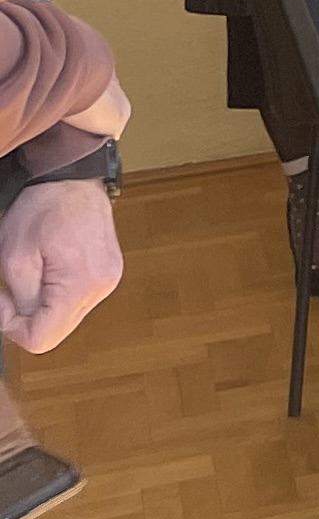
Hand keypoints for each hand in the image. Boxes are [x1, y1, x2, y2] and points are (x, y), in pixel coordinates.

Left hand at [0, 177, 119, 354]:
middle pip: (56, 331)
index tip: (3, 302)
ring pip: (65, 319)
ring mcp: (109, 280)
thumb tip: (22, 323)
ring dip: (42, 307)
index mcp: (81, 284)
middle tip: (12, 290)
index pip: (42, 338)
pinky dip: (56, 295)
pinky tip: (49, 271)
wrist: (72, 180)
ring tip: (33, 275)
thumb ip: (21, 300)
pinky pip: (76, 302)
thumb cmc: (43, 208)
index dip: (13, 329)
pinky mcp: (108, 274)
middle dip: (27, 317)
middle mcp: (102, 287)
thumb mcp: (15, 258)